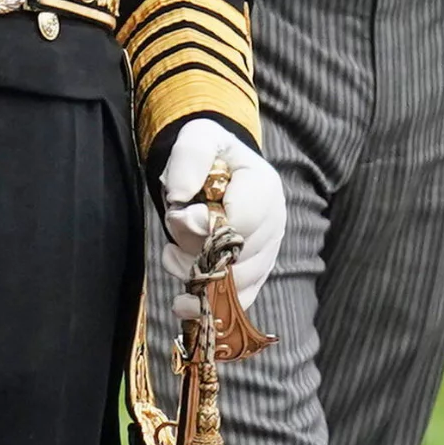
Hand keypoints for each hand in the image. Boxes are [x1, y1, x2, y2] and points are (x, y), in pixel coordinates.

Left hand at [158, 120, 286, 312]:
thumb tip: (181, 196)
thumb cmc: (209, 154)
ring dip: (198, 280)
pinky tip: (184, 302)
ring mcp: (267, 251)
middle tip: (170, 246)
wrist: (218, 171)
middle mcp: (273, 223)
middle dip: (197, 256)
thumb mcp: (198, 138)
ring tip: (173, 258)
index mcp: (264, 187)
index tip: (177, 217)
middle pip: (238, 257)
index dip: (205, 227)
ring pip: (237, 284)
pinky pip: (238, 301)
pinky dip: (209, 307)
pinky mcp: (255, 273)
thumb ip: (190, 157)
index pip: (241, 220)